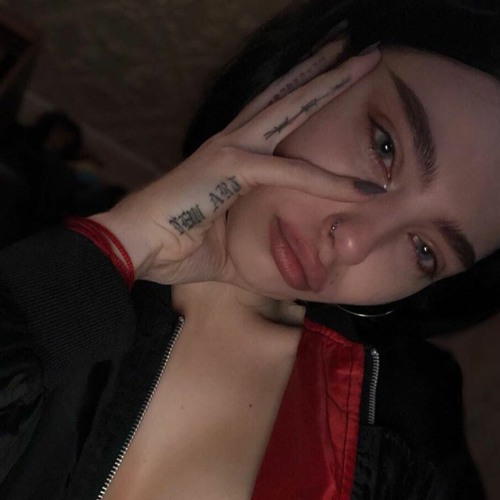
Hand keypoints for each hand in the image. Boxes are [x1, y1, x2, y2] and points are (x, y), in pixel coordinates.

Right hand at [93, 41, 380, 284]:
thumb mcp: (228, 242)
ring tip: (364, 59)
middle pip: (286, 96)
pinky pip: (288, 172)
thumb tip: (283, 259)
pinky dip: (326, 181)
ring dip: (328, 84)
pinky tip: (364, 189)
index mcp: (231, 156)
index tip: (331, 85)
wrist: (133, 246)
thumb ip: (255, 239)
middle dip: (324, 71)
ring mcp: (230, 150)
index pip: (274, 117)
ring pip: (290, 108)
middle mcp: (233, 142)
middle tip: (362, 50)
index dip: (303, 98)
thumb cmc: (174, 244)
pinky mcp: (229, 168)